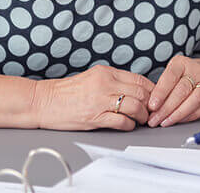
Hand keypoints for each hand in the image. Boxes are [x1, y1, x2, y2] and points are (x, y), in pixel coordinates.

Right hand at [32, 65, 154, 130]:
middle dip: (150, 105)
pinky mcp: (95, 117)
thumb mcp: (92, 78)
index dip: (152, 90)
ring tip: (141, 120)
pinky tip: (127, 125)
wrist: (44, 102)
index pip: (139, 79)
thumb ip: (112, 81)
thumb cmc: (67, 93)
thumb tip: (134, 90)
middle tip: (151, 112)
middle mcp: (105, 84)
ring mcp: (100, 100)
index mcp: (106, 72)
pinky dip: (129, 125)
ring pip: (135, 107)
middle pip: (141, 93)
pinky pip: (121, 121)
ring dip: (142, 116)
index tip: (155, 98)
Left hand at [147, 55, 199, 126]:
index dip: (160, 93)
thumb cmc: (188, 75)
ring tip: (165, 122)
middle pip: (181, 91)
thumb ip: (163, 86)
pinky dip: (190, 116)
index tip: (151, 106)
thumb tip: (149, 107)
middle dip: (166, 108)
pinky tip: (180, 121)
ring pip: (194, 100)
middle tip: (154, 120)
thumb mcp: (174, 72)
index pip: (170, 77)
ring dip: (178, 114)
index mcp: (181, 63)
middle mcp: (196, 70)